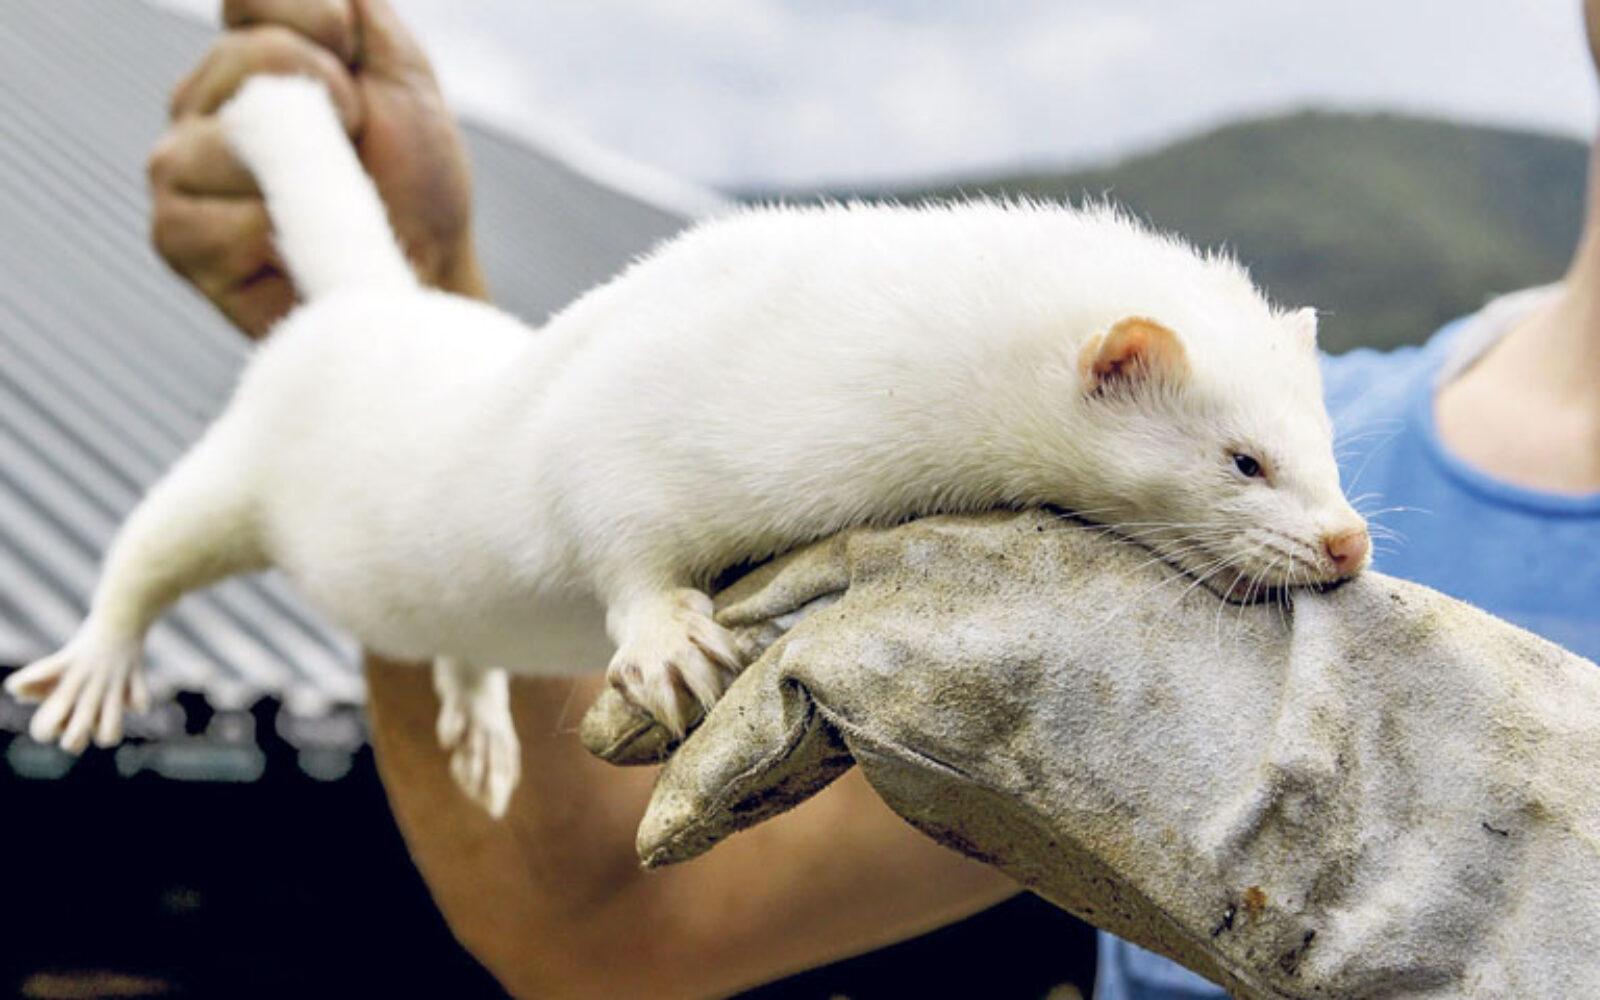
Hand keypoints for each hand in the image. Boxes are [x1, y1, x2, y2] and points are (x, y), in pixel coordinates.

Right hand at [148, 0, 484, 337]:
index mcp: (239, 56)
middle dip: (336, 99)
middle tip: (356, 147)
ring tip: (333, 202)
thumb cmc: (414, 182)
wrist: (428, 273)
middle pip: (252, 55)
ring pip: (238, 133)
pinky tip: (303, 249)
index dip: (326, 27)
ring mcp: (177, 169)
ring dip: (318, 171)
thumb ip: (352, 4)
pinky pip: (235, 217)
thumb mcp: (399, 71)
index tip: (361, 80)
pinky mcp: (176, 239)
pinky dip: (292, 234)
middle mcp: (196, 105)